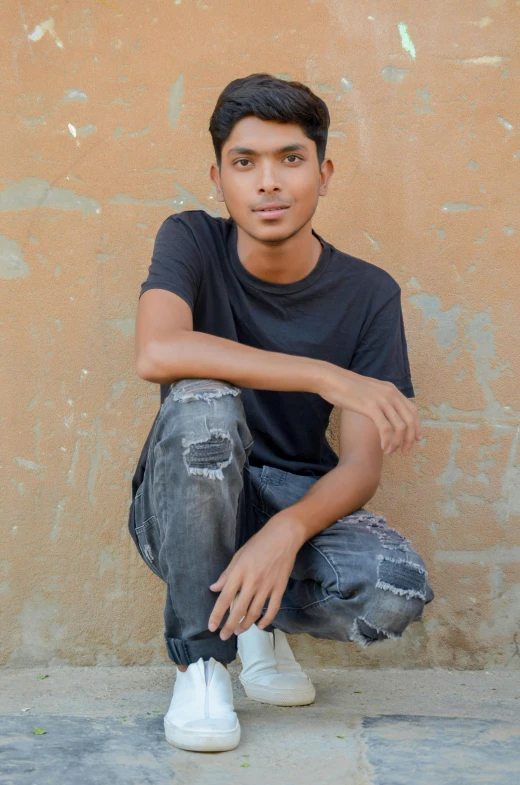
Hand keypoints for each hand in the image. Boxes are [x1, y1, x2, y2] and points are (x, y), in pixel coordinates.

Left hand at [207, 513, 302, 639]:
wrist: (283, 536)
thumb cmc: (258, 544)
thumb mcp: (238, 556)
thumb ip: (226, 574)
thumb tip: (214, 589)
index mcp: (239, 572)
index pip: (225, 598)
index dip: (217, 614)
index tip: (211, 627)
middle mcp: (252, 581)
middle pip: (239, 610)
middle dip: (230, 626)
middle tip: (224, 636)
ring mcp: (267, 586)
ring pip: (255, 612)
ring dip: (246, 625)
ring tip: (239, 631)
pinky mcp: (279, 587)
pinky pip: (273, 609)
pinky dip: (266, 620)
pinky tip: (260, 626)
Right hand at [316, 365, 420, 454]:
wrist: (332, 379)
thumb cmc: (346, 386)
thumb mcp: (370, 389)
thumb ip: (380, 397)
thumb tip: (383, 410)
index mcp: (392, 390)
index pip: (413, 410)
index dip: (417, 426)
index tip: (415, 439)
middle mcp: (391, 394)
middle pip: (410, 420)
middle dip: (409, 439)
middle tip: (404, 451)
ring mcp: (382, 401)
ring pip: (400, 427)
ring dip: (398, 443)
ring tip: (390, 452)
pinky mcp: (371, 408)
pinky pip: (385, 429)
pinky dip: (387, 441)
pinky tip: (383, 448)